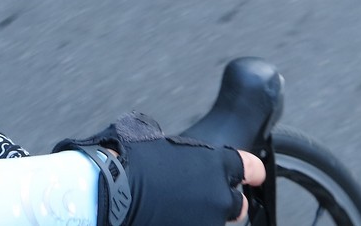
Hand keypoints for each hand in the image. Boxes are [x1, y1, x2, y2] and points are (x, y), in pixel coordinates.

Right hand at [55, 113, 265, 225]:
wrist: (108, 192)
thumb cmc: (127, 160)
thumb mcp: (158, 141)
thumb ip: (182, 153)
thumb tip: (178, 155)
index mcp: (216, 165)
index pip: (251, 168)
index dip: (250, 171)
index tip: (251, 175)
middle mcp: (218, 195)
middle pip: (239, 204)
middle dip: (225, 201)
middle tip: (203, 199)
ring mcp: (208, 222)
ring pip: (219, 223)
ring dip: (206, 217)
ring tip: (181, 211)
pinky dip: (190, 222)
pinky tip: (170, 217)